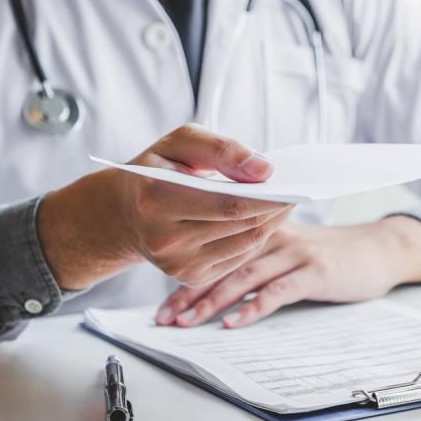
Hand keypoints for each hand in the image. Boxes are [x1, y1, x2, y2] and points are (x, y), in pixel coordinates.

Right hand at [38, 123, 292, 290]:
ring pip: (246, 243)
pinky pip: (239, 257)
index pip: (230, 203)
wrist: (124, 213)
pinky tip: (263, 218)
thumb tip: (265, 170)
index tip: (291, 181)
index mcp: (156, 198)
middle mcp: (164, 239)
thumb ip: (222, 149)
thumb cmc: (158, 169)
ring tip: (284, 200)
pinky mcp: (190, 278)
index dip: (268, 194)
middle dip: (276, 206)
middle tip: (296, 189)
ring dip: (272, 221)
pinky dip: (257, 236)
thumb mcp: (181, 142)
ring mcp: (177, 265)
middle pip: (242, 224)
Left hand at [155, 216, 420, 327]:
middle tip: (164, 318)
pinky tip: (233, 324)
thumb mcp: (290, 248)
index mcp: (263, 228)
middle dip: (190, 292)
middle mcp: (275, 236)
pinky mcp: (316, 271)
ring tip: (187, 322)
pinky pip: (278, 291)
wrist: (378, 249)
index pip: (216, 251)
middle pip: (223, 263)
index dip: (187, 277)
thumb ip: (258, 257)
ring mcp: (296, 253)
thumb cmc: (331, 254)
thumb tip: (215, 286)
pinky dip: (253, 308)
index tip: (163, 306)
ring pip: (245, 275)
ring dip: (213, 300)